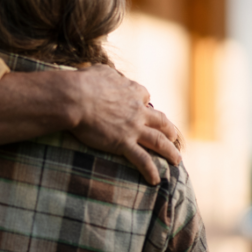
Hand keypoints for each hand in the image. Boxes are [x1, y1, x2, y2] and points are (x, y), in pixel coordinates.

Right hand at [68, 65, 181, 184]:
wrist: (76, 98)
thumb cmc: (84, 83)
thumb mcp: (101, 71)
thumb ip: (109, 74)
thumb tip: (107, 75)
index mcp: (132, 91)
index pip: (144, 97)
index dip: (145, 104)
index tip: (144, 108)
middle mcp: (138, 110)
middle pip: (161, 121)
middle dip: (169, 130)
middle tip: (173, 137)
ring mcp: (133, 128)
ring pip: (159, 142)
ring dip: (170, 152)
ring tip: (176, 160)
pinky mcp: (124, 143)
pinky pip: (142, 160)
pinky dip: (151, 171)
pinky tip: (155, 180)